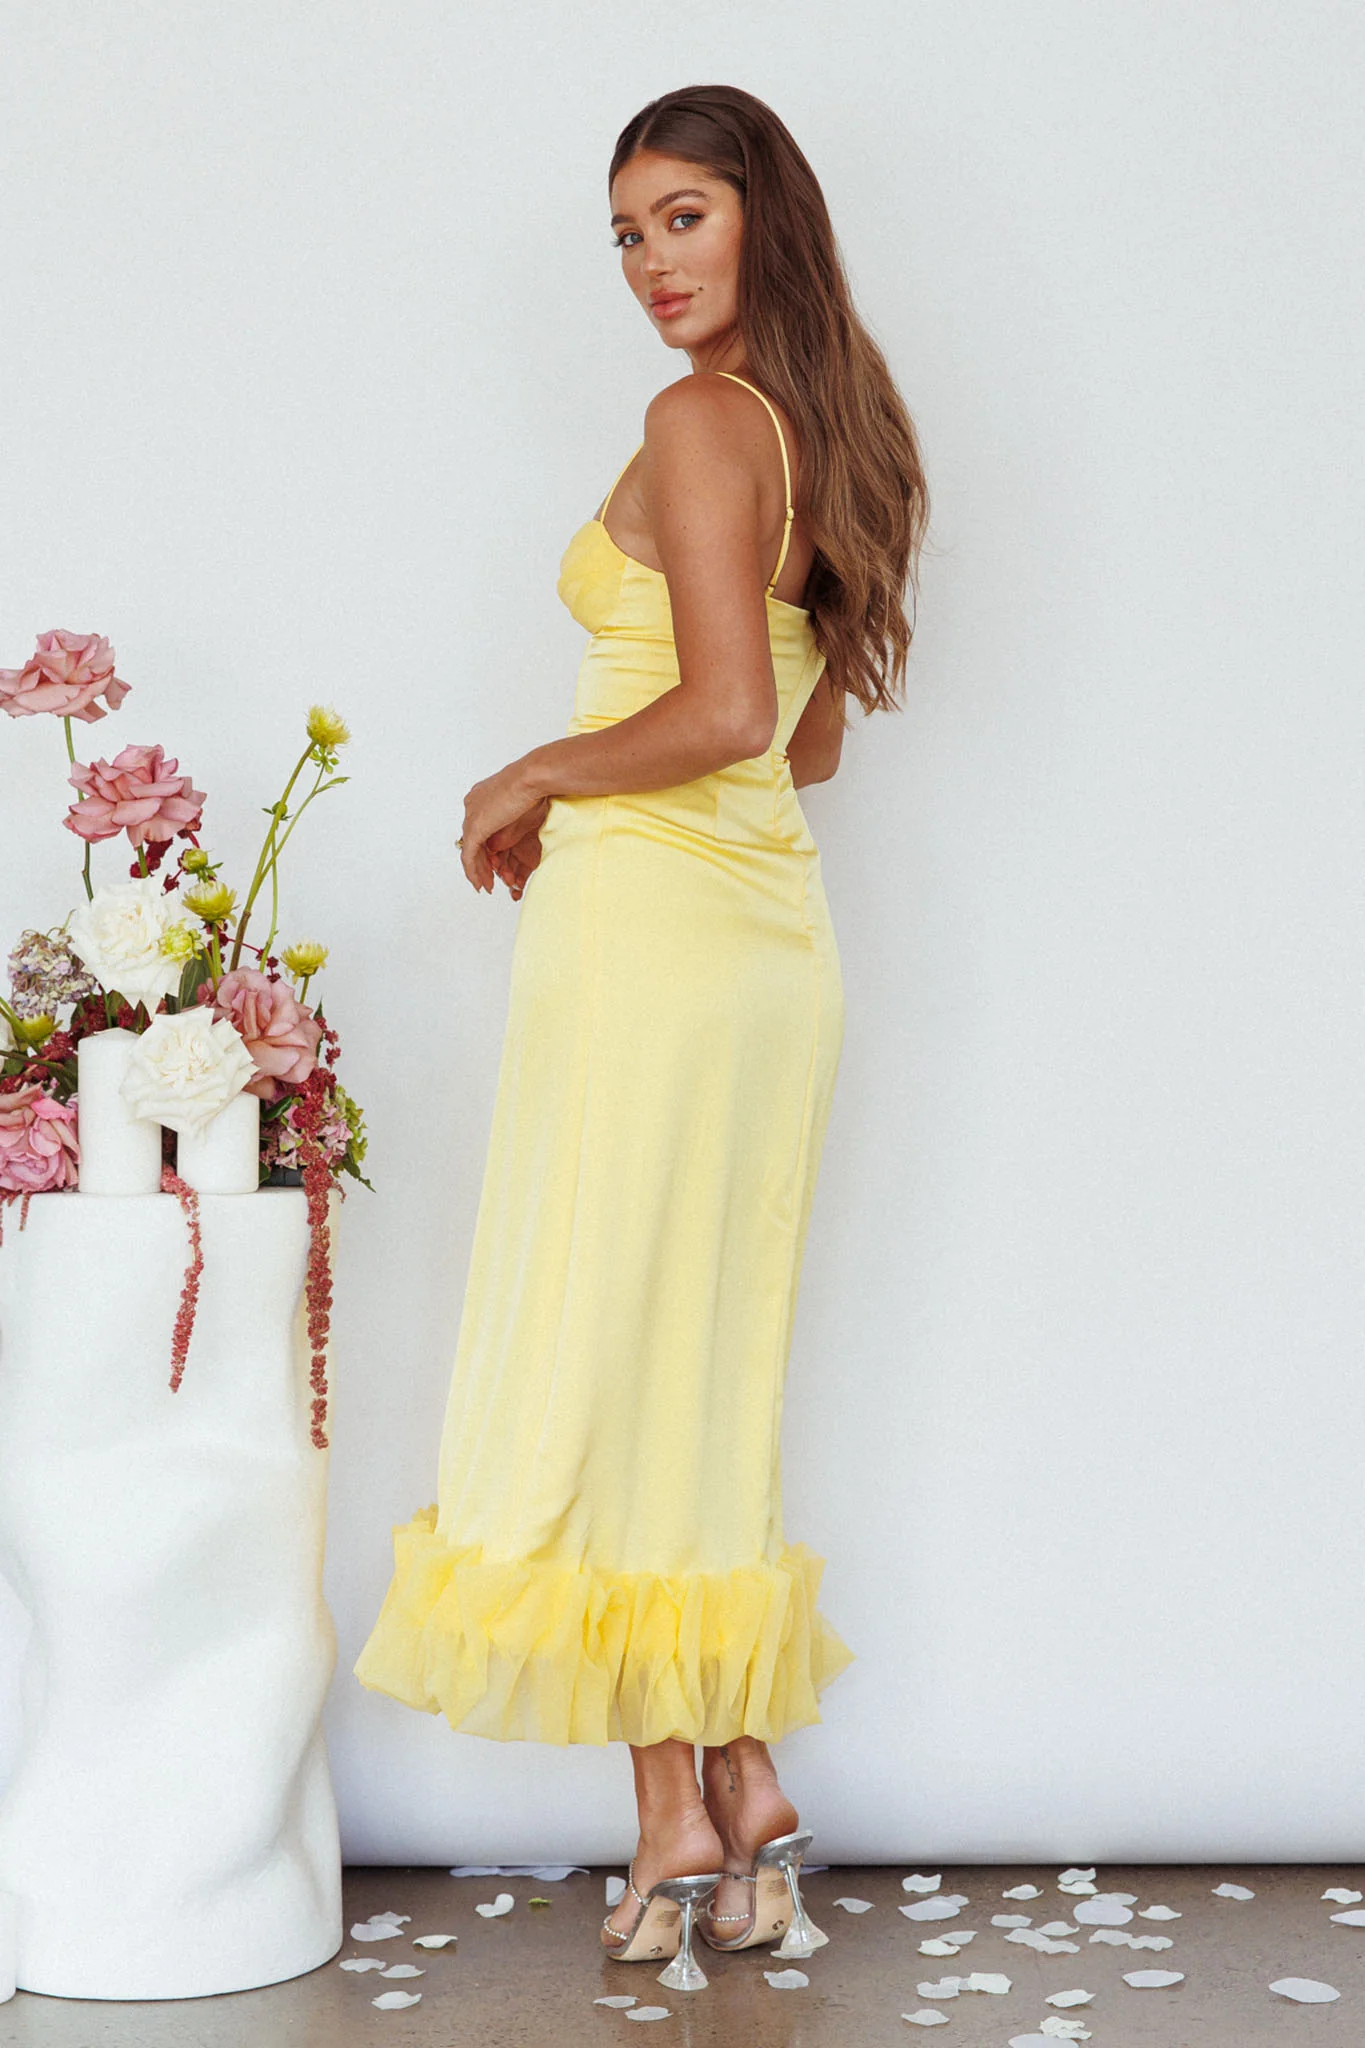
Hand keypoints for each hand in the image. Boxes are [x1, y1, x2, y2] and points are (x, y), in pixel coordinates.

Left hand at [459, 764, 543, 893]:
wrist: (533, 777)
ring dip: (478, 871)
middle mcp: (472, 804)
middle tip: (487, 879)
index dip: (484, 847)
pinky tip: (481, 883)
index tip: (494, 862)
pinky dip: (474, 871)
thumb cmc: (535, 785)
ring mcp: (472, 815)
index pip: (478, 827)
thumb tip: (511, 837)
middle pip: (472, 840)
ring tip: (485, 886)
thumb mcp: (522, 805)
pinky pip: (469, 855)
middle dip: (480, 862)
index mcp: (482, 796)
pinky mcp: (476, 827)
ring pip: (469, 850)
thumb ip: (511, 822)